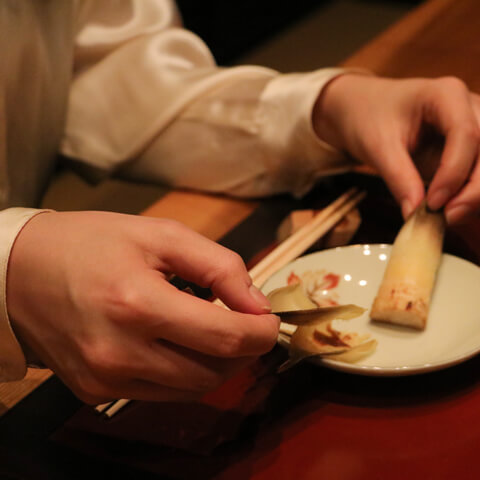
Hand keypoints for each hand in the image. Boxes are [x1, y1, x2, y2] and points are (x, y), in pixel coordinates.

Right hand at [6, 211, 278, 403]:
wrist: (16, 272)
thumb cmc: (91, 244)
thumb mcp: (161, 234)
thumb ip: (219, 266)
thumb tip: (257, 304)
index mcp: (138, 304)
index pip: (226, 338)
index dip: (262, 333)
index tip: (269, 320)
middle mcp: (120, 352)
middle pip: (215, 371)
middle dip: (244, 349)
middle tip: (245, 322)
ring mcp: (105, 379)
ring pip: (193, 390)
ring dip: (217, 364)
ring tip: (212, 330)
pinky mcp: (95, 392)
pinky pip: (161, 394)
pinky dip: (183, 373)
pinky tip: (176, 344)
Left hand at [313, 74, 479, 223]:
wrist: (364, 109)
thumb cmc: (371, 117)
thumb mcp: (377, 146)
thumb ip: (398, 178)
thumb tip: (415, 214)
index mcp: (448, 94)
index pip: (467, 134)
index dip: (455, 173)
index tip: (433, 203)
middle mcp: (471, 108)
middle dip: (477, 190)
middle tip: (449, 218)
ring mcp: (477, 127)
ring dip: (476, 198)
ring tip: (444, 219)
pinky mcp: (474, 150)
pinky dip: (470, 198)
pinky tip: (446, 213)